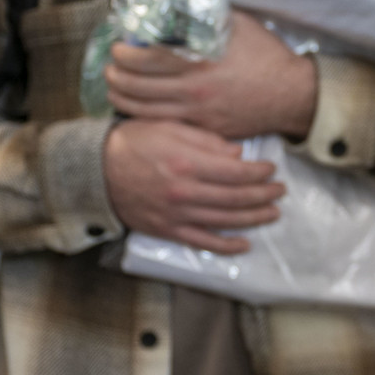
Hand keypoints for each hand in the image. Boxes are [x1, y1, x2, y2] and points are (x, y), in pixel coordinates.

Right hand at [103, 118, 285, 253]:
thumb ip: (206, 140)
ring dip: (253, 219)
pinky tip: (244, 244)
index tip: (271, 169)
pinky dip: (225, 246)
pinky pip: (202, 242)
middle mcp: (183, 192)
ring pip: (224, 221)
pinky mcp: (166, 230)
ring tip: (272, 213)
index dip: (259, 172)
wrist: (95, 170)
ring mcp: (175, 215)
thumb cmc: (134, 142)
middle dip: (263, 195)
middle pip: (235, 198)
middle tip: (280, 190)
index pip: (235, 172)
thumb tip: (238, 153)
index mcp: (186, 163)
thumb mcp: (170, 127)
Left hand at [105, 10, 317, 141]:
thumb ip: (209, 15)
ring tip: (115, 87)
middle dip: (115, 75)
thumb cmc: (267, 57)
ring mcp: (196, 113)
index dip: (124, 53)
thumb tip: (184, 2)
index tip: (119, 47)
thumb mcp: (239, 25)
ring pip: (142, 110)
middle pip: (135, 87)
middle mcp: (193, 91)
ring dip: (121, 97)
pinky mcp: (202, 128)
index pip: (145, 59)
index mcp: (199, 62)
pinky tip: (139, 106)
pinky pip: (163, 123)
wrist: (292, 94)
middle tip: (112, 66)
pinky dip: (144, 115)